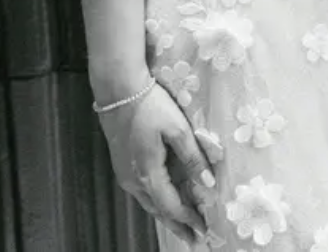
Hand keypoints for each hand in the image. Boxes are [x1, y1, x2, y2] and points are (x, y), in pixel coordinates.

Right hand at [96, 79, 214, 241]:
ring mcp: (125, 174)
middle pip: (158, 211)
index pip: (172, 206)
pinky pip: (143, 193)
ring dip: (167, 216)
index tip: (205, 231)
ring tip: (183, 227)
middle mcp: (133, 180)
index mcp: (148, 174)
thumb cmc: (151, 106)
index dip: (189, 220)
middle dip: (178, 226)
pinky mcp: (123, 166)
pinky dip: (158, 202)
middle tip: (195, 239)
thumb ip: (193, 158)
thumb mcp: (178, 129)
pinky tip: (166, 203)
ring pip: (149, 203)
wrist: (118, 91)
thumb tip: (209, 184)